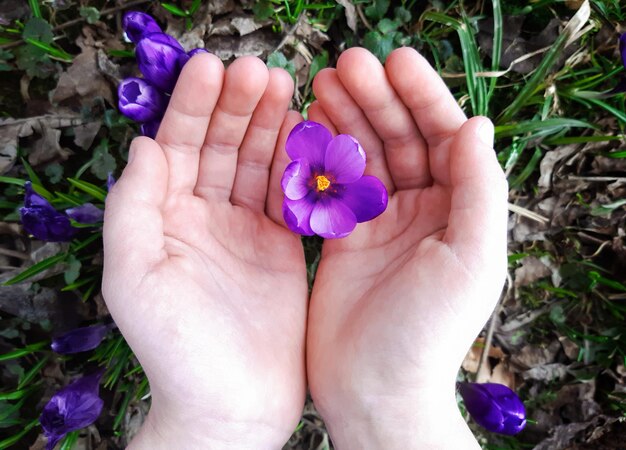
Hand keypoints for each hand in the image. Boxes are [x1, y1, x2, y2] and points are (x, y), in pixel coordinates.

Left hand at [103, 54, 306, 448]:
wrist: (232, 405)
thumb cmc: (177, 349)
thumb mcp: (135, 277)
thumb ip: (133, 207)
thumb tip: (142, 143)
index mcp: (164, 219)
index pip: (175, 147)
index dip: (191, 106)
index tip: (213, 67)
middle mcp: (204, 217)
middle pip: (218, 147)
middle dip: (236, 107)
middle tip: (259, 70)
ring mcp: (245, 230)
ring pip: (255, 164)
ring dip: (267, 125)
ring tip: (283, 86)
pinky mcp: (281, 247)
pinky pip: (288, 195)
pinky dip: (296, 164)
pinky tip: (305, 134)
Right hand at [306, 47, 507, 448]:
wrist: (373, 389)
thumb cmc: (427, 331)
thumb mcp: (469, 258)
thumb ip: (479, 189)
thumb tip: (476, 123)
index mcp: (460, 210)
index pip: (444, 137)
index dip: (422, 96)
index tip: (394, 60)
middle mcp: (423, 210)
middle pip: (401, 138)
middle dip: (375, 99)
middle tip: (344, 63)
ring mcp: (380, 221)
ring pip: (364, 155)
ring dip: (345, 117)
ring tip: (320, 82)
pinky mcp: (343, 236)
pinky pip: (333, 184)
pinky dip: (321, 154)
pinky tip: (306, 126)